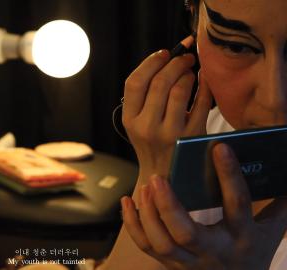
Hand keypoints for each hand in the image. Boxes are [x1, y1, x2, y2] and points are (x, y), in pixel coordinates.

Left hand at [121, 143, 286, 269]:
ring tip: (146, 186)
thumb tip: (283, 171)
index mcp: (242, 237)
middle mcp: (213, 252)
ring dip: (149, 214)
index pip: (237, 205)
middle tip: (158, 178)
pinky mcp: (170, 264)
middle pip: (186, 233)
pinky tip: (128, 201)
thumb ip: (278, 204)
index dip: (229, 175)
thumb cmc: (253, 252)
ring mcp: (188, 261)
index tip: (219, 147)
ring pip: (162, 243)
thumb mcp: (271, 230)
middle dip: (169, 206)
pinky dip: (133, 225)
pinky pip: (146, 246)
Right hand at [122, 48, 211, 199]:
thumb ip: (143, 98)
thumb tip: (164, 59)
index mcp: (130, 120)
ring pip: (179, 90)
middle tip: (184, 57)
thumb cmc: (152, 144)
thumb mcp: (137, 124)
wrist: (164, 177)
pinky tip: (205, 79)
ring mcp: (169, 133)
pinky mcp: (191, 137)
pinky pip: (201, 103)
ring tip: (191, 71)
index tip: (163, 53)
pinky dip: (205, 86)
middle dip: (175, 62)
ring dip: (188, 73)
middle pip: (159, 82)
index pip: (134, 82)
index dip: (150, 62)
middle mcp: (146, 127)